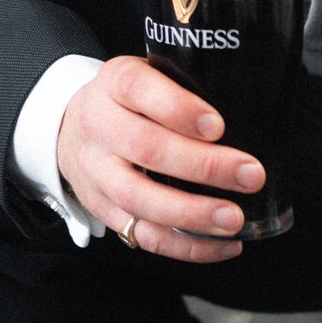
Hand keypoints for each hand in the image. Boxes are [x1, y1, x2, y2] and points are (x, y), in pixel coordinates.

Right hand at [55, 57, 261, 262]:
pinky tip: (225, 244)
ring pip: (140, 198)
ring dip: (192, 213)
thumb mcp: (146, 75)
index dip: (178, 108)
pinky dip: (187, 247)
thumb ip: (183, 86)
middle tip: (251, 175)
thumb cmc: (127, 102)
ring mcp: (97, 173)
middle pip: (146, 149)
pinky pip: (144, 236)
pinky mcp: (104, 210)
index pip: (138, 89)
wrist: (70, 130)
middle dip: (204, 166)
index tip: (218, 126)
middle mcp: (99, 127)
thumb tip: (249, 112)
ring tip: (234, 218)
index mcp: (114, 84)